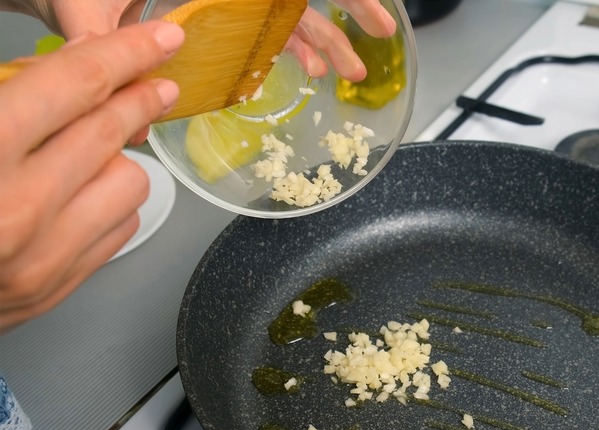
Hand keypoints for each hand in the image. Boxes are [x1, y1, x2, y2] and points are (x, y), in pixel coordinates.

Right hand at [0, 20, 183, 332]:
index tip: (161, 40)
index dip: (128, 52)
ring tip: (84, 157)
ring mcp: (41, 255)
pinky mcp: (55, 286)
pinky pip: (120, 228)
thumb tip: (78, 61)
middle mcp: (17, 207)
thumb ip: (11, 89)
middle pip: (109, 131)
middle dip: (140, 97)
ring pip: (129, 182)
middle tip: (156, 85)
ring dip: (116, 161)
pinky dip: (108, 205)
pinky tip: (78, 198)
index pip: (75, 84)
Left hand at [6, 0, 397, 81]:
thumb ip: (105, 49)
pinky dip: (288, 49)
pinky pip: (264, 31)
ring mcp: (223, 0)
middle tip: (377, 39)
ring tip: (346, 71)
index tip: (369, 8)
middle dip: (343, 17)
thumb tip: (129, 113)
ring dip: (321, 42)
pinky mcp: (218, 16)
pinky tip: (304, 69)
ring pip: (286, 15)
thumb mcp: (84, 7)